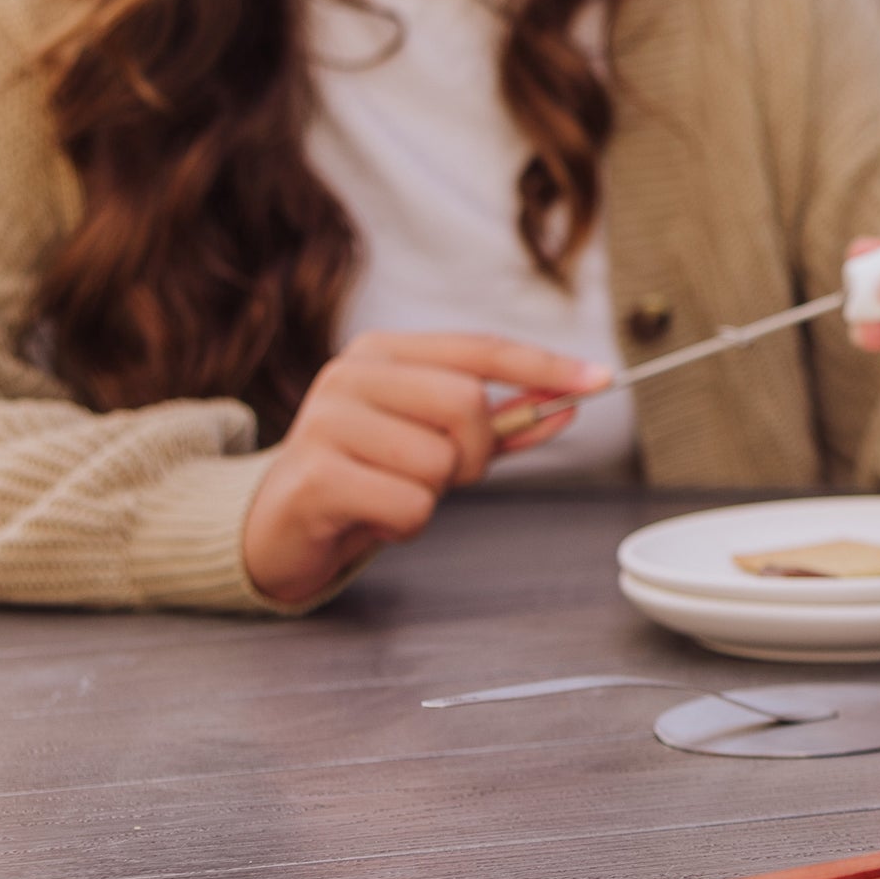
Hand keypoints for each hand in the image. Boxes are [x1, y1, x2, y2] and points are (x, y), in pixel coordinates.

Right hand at [240, 331, 606, 605]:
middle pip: (466, 404)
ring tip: (391, 495)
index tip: (601, 380)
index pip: (480, 349)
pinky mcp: (316, 475)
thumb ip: (501, 423)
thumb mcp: (437, 442)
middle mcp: (351, 374)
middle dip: (475, 453)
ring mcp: (327, 421)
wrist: (278, 529)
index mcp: (384, 353)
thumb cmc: (366, 477)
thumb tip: (569, 403)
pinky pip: (412, 505)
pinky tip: (372, 519)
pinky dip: (406, 525)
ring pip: (440, 462)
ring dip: (432, 496)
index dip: (544, 365)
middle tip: (442, 476)